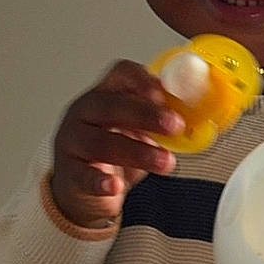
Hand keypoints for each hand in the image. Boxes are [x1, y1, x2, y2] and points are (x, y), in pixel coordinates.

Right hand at [51, 61, 183, 228]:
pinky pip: (83, 175)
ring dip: (137, 152)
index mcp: (105, 95)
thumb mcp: (135, 132)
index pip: (121, 75)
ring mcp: (72, 142)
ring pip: (101, 142)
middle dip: (146, 114)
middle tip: (175, 125)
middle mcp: (84, 113)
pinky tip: (114, 185)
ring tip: (165, 162)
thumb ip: (158, 125)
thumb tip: (194, 123)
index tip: (164, 93)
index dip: (142, 80)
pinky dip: (100, 181)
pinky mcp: (69, 173)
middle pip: (111, 106)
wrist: (81, 188)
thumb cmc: (111, 154)